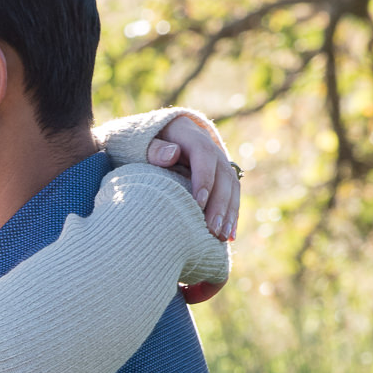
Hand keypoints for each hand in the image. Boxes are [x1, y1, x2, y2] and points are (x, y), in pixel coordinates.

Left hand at [147, 114, 240, 241]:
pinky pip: (232, 194)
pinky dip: (231, 215)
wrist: (154, 138)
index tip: (198, 203)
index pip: (203, 154)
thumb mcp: (141, 142)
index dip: (203, 178)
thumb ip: (154, 148)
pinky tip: (229, 237)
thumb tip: (173, 154)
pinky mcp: (220, 176)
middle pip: (221, 173)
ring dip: (229, 213)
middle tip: (212, 230)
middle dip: (219, 203)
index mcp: (190, 134)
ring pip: (231, 185)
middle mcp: (210, 145)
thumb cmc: (141, 145)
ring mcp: (218, 160)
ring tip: (221, 238)